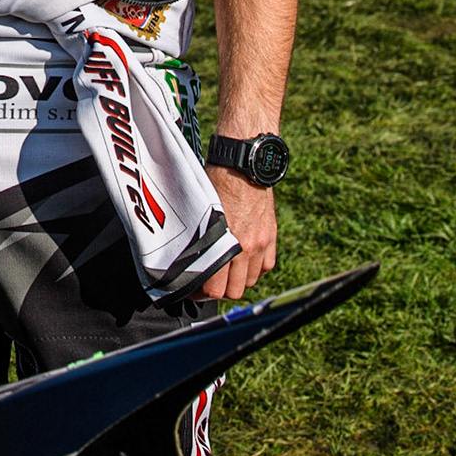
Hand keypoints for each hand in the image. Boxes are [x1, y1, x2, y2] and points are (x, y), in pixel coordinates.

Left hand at [192, 167, 277, 301]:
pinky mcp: (271, 236)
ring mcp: (260, 243)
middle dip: (219, 290)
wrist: (242, 164)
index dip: (200, 292)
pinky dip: (255, 268)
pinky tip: (244, 259)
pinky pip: (266, 266)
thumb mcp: (198, 211)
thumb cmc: (214, 182)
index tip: (192, 288)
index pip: (214, 289)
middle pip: (233, 291)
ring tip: (226, 269)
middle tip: (208, 281)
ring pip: (251, 282)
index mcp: (221, 243)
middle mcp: (244, 248)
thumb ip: (196, 240)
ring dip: (238, 280)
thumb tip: (185, 260)